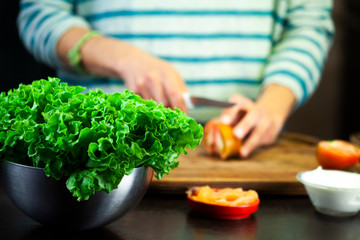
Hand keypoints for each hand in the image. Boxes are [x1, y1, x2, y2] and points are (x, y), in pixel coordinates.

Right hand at [57, 28, 187, 111]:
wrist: (133, 62)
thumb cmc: (157, 71)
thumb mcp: (171, 74)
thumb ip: (179, 90)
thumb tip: (186, 110)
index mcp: (167, 73)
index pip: (177, 96)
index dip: (181, 111)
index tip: (185, 121)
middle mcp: (153, 78)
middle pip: (164, 104)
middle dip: (170, 116)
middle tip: (174, 125)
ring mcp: (141, 85)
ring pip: (152, 108)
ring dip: (158, 116)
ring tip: (161, 119)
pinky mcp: (131, 92)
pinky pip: (142, 108)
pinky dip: (147, 112)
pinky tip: (148, 112)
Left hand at [220, 84, 295, 157]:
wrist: (268, 116)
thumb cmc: (243, 116)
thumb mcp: (233, 113)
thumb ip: (225, 118)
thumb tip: (214, 130)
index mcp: (244, 103)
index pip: (238, 102)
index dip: (231, 112)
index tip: (224, 121)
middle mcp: (258, 110)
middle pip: (254, 114)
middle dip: (245, 125)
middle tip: (236, 134)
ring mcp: (267, 121)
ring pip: (260, 132)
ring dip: (251, 143)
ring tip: (242, 152)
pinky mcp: (271, 133)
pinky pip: (263, 141)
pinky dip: (253, 148)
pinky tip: (245, 153)